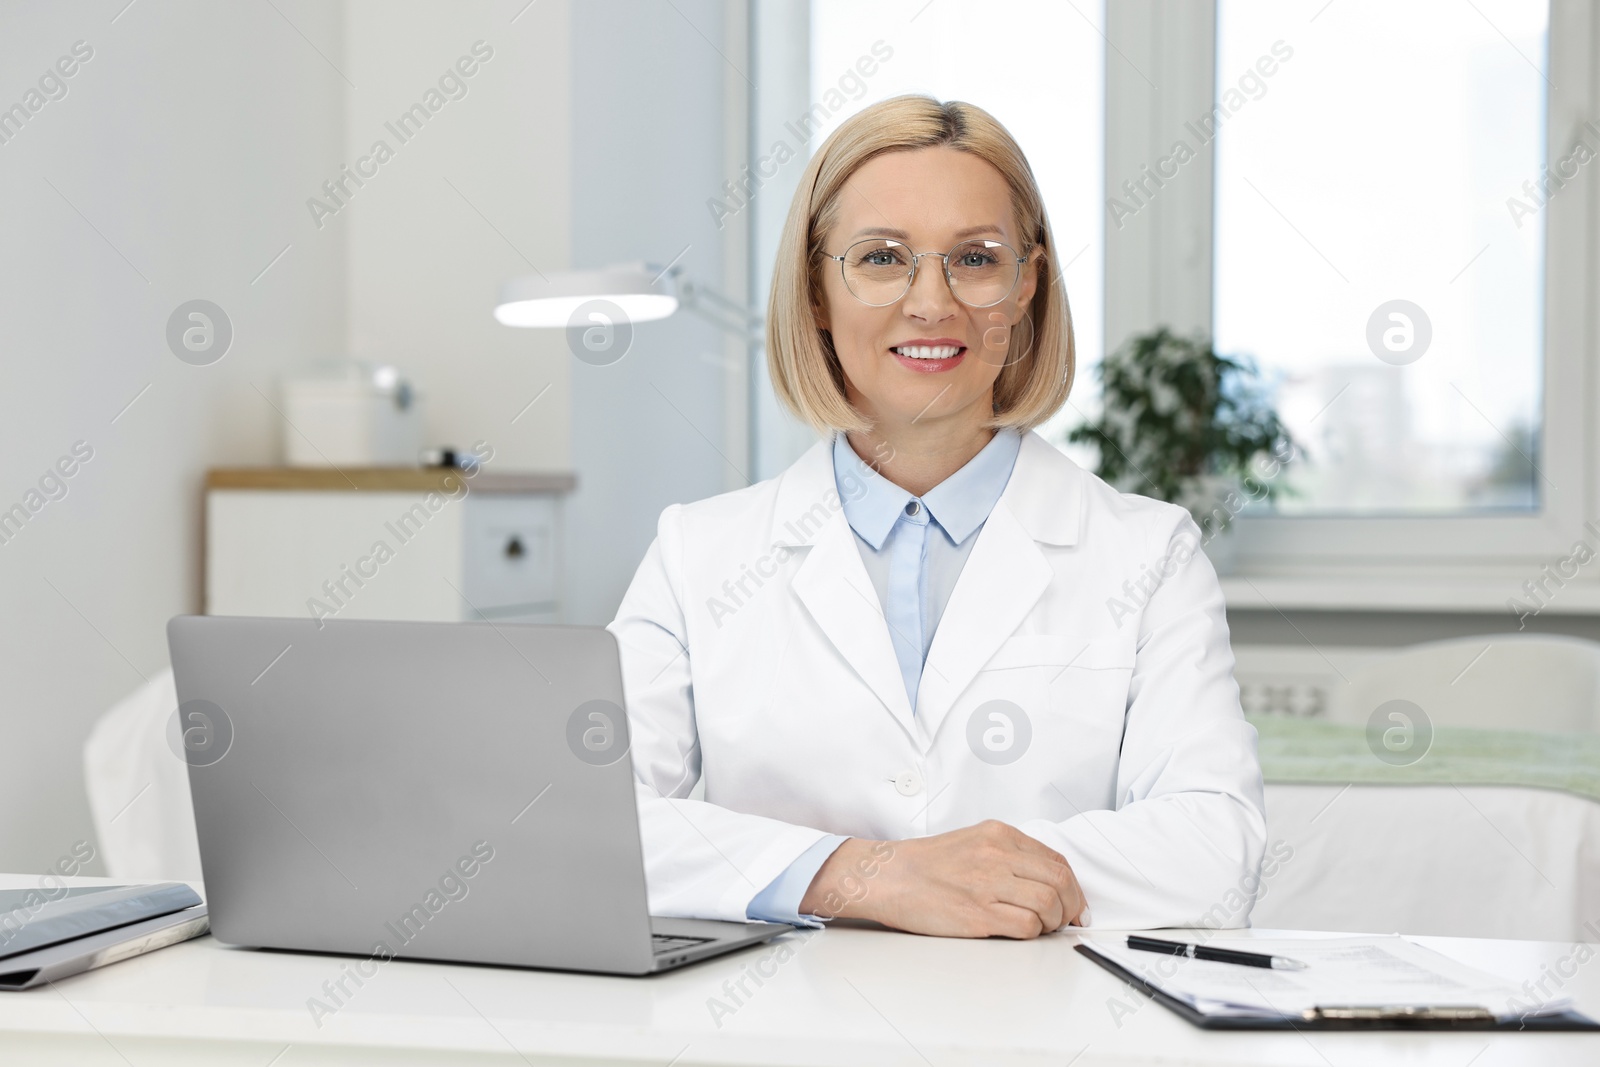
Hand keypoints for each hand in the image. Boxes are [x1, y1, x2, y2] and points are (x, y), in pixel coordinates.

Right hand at [798, 820, 1084, 938]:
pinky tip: (1022, 931)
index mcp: (999, 835)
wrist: (888, 877)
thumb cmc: (926, 864)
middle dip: (1071, 906)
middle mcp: (997, 854)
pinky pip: (1026, 926)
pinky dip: (1033, 933)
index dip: (1073, 886)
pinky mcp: (978, 913)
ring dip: (1054, 922)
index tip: (1075, 903)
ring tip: (1043, 928)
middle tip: (1067, 920)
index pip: (1055, 860)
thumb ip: (1008, 854)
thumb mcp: (973, 841)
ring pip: (1049, 904)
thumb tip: (1045, 881)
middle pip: (1060, 881)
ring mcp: (988, 883)